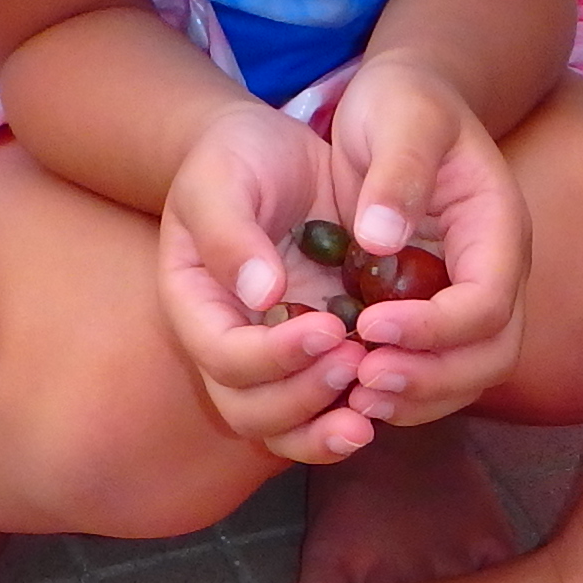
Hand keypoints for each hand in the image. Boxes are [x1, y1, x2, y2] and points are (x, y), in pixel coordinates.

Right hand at [158, 104, 377, 461]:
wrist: (278, 151)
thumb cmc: (240, 157)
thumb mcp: (222, 177)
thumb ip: (231, 232)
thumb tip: (261, 296)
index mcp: (194, 304)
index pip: (222, 356)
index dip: (272, 356)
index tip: (328, 328)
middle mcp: (228, 343)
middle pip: (248, 410)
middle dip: (301, 399)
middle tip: (356, 360)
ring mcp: (273, 357)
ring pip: (283, 428)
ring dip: (324, 431)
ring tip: (372, 408)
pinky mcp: (316, 357)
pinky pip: (324, 413)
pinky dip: (349, 419)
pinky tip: (388, 404)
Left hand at [319, 54, 528, 430]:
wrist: (406, 101)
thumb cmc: (404, 102)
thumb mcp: (401, 115)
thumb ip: (397, 171)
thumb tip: (382, 241)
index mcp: (498, 227)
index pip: (488, 303)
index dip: (435, 328)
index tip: (370, 325)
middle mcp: (495, 272)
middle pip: (490, 355)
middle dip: (431, 378)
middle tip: (363, 381)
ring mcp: (469, 296)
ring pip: (466, 375)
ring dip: (416, 397)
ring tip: (354, 398)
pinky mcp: (437, 310)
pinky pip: (433, 369)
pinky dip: (400, 390)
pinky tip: (348, 392)